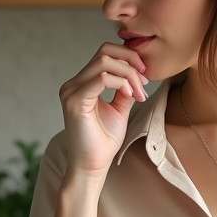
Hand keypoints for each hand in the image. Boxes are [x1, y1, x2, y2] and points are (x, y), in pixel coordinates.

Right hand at [58, 43, 148, 177]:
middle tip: (144, 81)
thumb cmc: (103, 141)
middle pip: (104, 51)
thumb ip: (124, 89)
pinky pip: (102, 79)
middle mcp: (73, 84)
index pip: (104, 54)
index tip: (144, 77)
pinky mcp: (75, 101)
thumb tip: (136, 74)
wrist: (93, 165)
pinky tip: (130, 96)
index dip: (128, 59)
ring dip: (129, 74)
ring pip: (104, 62)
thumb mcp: (119, 108)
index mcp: (81, 84)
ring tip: (139, 92)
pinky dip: (121, 83)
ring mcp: (72, 91)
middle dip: (130, 61)